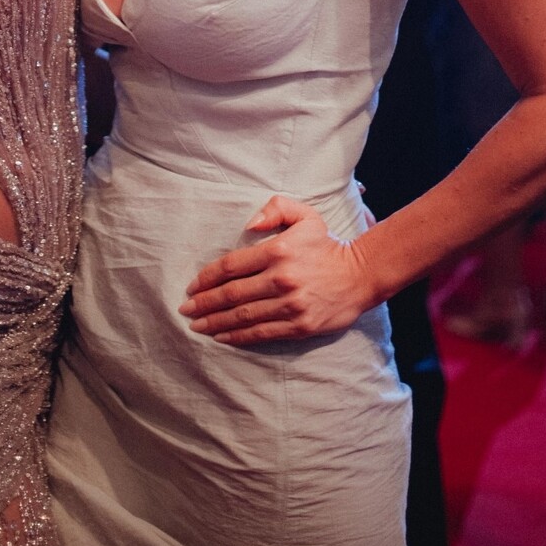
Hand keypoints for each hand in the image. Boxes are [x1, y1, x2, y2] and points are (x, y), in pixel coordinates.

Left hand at [178, 194, 374, 344]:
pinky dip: (238, 336)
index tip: (192, 286)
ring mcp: (290, 305)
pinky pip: (261, 333)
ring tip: (197, 326)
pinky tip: (222, 337)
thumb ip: (276, 209)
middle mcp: (281, 279)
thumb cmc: (327, 245)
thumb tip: (249, 223)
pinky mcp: (299, 326)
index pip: (231, 265)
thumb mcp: (305, 215)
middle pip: (232, 294)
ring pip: (244, 316)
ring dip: (216, 322)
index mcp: (278, 251)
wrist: (361, 275)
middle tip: (185, 310)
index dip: (207, 277)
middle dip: (205, 303)